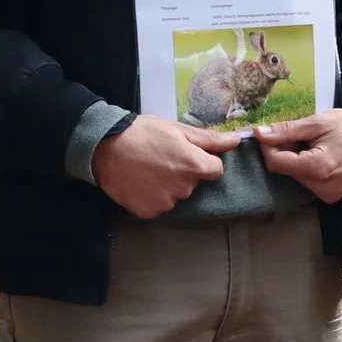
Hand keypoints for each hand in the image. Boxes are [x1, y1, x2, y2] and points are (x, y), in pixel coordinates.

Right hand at [94, 116, 239, 218]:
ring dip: (168, 185)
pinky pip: (160, 205)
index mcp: (195, 166)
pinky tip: (141, 182)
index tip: (186, 154)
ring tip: (149, 170)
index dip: (203, 161)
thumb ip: (210, 139)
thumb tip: (237, 141)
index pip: (216, 170)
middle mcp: (185, 188)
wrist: (105, 147)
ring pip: (177, 195)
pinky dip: (153, 196)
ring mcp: (167, 203)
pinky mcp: (150, 212)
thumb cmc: (143, 133)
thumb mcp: (178, 130)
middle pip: (195, 183)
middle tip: (163, 159)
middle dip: (184, 173)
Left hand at [256, 109, 341, 203]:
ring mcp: (327, 195)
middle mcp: (322, 188)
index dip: (268, 147)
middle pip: (285, 171)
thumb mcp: (317, 122)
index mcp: (318, 168)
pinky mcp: (330, 197)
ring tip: (313, 145)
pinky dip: (306, 169)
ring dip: (295, 161)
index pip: (276, 163)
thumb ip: (286, 131)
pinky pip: (306, 183)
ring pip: (294, 178)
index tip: (271, 133)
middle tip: (301, 136)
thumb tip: (258, 134)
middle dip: (285, 152)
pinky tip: (319, 156)